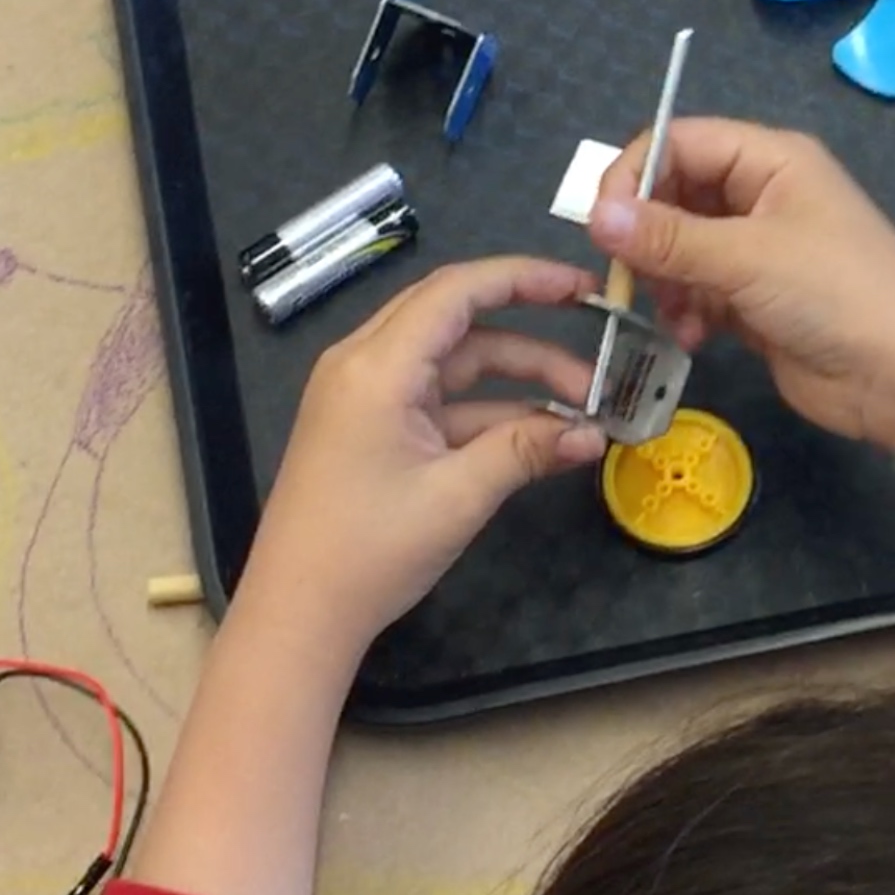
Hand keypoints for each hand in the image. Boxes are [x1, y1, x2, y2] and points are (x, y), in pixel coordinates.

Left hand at [240, 257, 609, 653]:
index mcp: (376, 367)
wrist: (298, 616)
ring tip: (585, 404)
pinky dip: (490, 409)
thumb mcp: (458, 497)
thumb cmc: (368, 552)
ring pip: (454, 360)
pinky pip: (440, 398)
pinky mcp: (372, 427)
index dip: (525, 278)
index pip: (457, 292)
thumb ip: (527, 451)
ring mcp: (366, 396)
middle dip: (531, 325)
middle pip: (457, 317)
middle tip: (596, 332)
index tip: (584, 288)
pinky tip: (542, 433)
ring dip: (517, 376)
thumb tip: (596, 432)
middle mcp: (365, 365)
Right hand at [589, 118, 894, 441]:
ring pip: (683, 248)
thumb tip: (595, 215)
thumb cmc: (834, 294)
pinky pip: (700, 291)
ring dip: (665, 280)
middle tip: (627, 273)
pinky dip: (687, 311)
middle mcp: (764, 195)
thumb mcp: (747, 257)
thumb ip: (668, 236)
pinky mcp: (757, 300)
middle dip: (647, 234)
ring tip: (670, 312)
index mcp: (772, 160)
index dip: (635, 172)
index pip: (682, 141)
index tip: (600, 221)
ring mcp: (761, 250)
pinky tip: (692, 337)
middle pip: (677, 194)